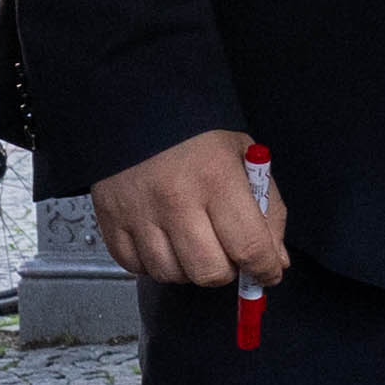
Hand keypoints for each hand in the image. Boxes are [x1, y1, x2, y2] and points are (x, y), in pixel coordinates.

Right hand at [94, 127, 286, 288]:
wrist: (135, 109)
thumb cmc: (197, 135)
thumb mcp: (245, 157)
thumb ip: (268, 209)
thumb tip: (275, 261)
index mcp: (216, 178)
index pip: (249, 247)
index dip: (265, 270)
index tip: (269, 273)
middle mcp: (176, 200)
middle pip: (209, 272)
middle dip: (227, 271)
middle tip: (227, 252)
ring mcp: (139, 213)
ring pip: (172, 275)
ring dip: (189, 268)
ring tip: (192, 242)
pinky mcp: (110, 221)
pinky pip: (137, 268)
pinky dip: (154, 263)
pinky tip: (163, 240)